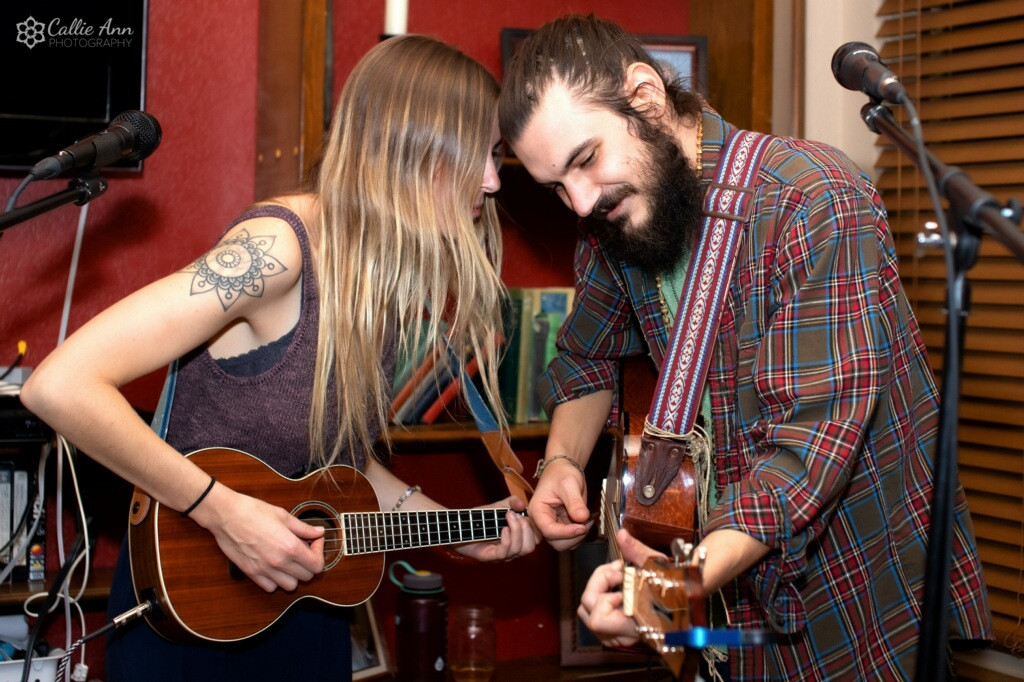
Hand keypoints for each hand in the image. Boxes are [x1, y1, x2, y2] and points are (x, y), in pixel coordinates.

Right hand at [194, 485, 325, 592]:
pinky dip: (275, 581)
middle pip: (307, 576)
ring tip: (289, 559)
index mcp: (290, 547)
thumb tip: (319, 532)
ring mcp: (264, 570)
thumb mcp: (283, 516)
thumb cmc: (253, 511)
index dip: (320, 552)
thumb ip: (304, 528)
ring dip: (293, 574)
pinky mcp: (251, 573)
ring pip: (290, 586)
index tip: (315, 541)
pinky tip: (274, 567)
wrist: (226, 515)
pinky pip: (270, 587)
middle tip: (304, 549)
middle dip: (309, 563)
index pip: (317, 565)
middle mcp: (279, 562)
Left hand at [453, 496, 539, 561]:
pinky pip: (505, 553)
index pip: (536, 539)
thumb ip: (512, 502)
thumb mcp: (499, 506)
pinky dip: (507, 540)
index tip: (524, 513)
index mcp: (518, 539)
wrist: (461, 525)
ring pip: (519, 550)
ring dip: (517, 531)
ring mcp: (502, 554)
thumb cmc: (480, 518)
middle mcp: (512, 549)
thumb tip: (523, 505)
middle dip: (526, 529)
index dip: (534, 527)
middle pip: (530, 547)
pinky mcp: (490, 556)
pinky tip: (503, 529)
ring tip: (507, 518)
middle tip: (514, 515)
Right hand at [526, 458, 592, 550]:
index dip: (566, 533)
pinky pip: (570, 539)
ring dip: (578, 537)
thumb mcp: (569, 484)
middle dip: (573, 537)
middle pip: (555, 542)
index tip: (582, 527)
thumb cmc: (561, 474)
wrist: (563, 471)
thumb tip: (582, 518)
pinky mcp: (561, 527)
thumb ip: (575, 502)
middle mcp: (542, 521)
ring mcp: (552, 525)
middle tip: (587, 523)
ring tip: (588, 520)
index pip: (548, 530)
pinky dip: (580, 534)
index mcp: (537, 511)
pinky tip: (586, 521)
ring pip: (564, 544)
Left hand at [577, 529, 664, 648]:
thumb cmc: (676, 583)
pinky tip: (618, 586)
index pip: (598, 619)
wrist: (688, 597)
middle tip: (618, 571)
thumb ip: (636, 551)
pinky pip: (593, 614)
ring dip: (598, 590)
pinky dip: (600, 597)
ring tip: (618, 577)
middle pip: (587, 611)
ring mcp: (617, 635)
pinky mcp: (613, 631)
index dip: (605, 597)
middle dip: (599, 585)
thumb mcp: (658, 564)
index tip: (622, 580)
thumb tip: (621, 534)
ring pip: (586, 612)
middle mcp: (623, 634)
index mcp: (634, 623)